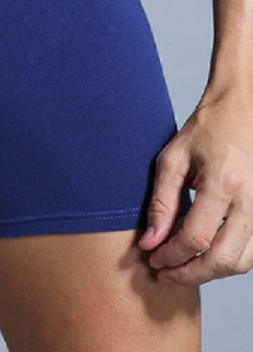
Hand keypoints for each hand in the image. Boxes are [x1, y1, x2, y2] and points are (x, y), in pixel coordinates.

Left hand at [137, 83, 252, 285]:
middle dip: (188, 273)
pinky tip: (199, 257)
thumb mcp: (171, 161)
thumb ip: (161, 202)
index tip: (151, 257)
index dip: (171, 254)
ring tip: (177, 268)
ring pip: (240, 263)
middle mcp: (249, 201)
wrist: (237, 118)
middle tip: (162, 273)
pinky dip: (225, 262)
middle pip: (222, 259)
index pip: (195, 236)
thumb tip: (150, 241)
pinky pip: (250, 254)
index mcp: (222, 183)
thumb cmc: (202, 135)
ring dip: (207, 273)